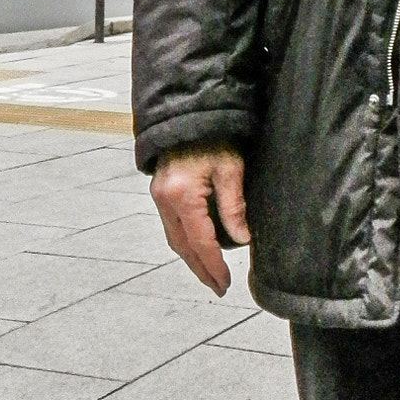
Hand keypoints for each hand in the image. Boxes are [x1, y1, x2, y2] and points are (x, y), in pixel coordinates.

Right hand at [150, 146, 250, 296]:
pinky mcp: (160, 191)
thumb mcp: (231, 169)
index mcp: (182, 195)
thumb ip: (234, 206)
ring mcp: (158, 195)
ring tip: (210, 273)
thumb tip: (241, 239)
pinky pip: (171, 225)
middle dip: (200, 269)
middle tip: (218, 287)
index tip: (225, 283)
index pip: (200, 242)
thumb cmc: (214, 137)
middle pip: (182, 246)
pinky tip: (199, 248)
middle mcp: (164, 200)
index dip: (213, 265)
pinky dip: (185, 241)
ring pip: (174, 238)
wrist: (189, 113)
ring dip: (191, 258)